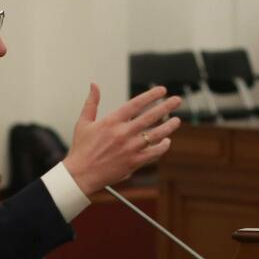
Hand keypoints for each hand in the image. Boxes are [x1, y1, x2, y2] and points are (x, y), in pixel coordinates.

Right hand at [63, 84, 183, 194]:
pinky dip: (162, 147)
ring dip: (169, 126)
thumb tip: (94, 84)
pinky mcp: (134, 162)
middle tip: (177, 100)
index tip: (162, 90)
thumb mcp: (83, 123)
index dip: (151, 96)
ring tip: (177, 120)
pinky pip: (153, 153)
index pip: (136, 104)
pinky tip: (167, 141)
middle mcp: (123, 133)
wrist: (80, 175)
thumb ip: (91, 102)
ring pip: (156, 135)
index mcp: (111, 121)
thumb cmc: (81, 149)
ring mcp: (130, 148)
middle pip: (150, 117)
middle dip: (166, 106)